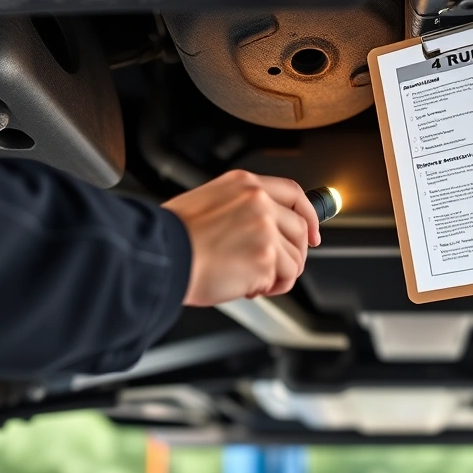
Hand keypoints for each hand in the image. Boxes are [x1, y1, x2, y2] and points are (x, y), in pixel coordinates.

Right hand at [162, 170, 320, 306]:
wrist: (160, 257)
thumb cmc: (172, 240)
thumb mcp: (207, 205)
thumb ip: (240, 210)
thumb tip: (264, 233)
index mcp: (243, 184)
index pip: (293, 193)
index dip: (309, 215)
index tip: (312, 234)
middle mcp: (258, 201)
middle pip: (300, 229)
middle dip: (293, 255)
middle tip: (274, 270)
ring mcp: (265, 227)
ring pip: (294, 258)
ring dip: (278, 276)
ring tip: (252, 280)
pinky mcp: (266, 256)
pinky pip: (284, 278)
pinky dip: (270, 288)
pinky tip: (247, 287)